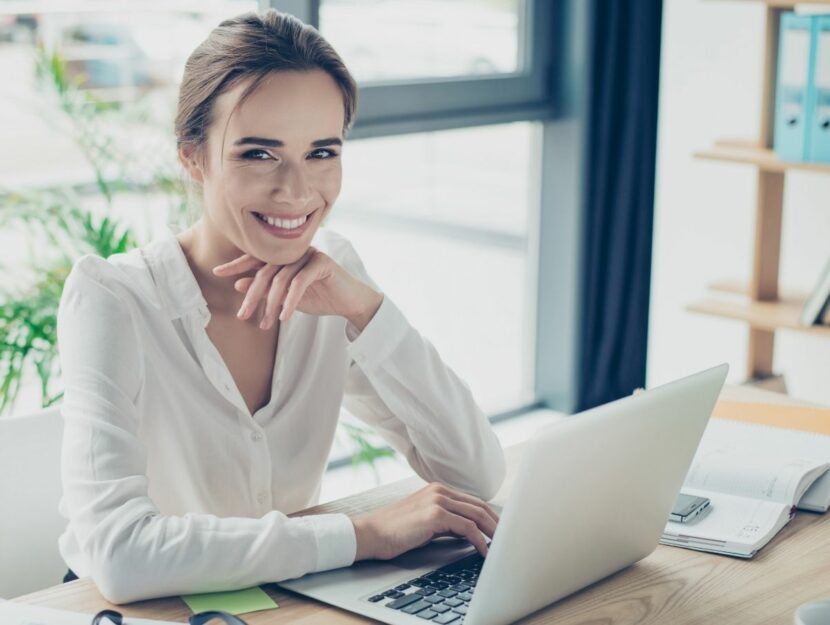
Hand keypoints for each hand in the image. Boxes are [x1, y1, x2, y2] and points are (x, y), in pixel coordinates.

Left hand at [212, 247, 382, 330]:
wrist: (349, 300)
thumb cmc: (319, 296)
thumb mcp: (287, 296)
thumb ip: (266, 289)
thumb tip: (239, 284)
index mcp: (285, 255)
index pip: (256, 258)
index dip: (237, 265)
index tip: (217, 272)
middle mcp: (295, 251)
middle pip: (265, 271)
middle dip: (252, 296)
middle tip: (242, 316)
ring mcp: (309, 254)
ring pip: (281, 279)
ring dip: (271, 305)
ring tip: (266, 324)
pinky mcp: (322, 263)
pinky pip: (300, 282)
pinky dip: (290, 301)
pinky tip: (285, 316)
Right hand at [350, 482, 499, 560]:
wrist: (372, 532)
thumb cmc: (395, 530)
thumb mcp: (425, 519)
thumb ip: (446, 520)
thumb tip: (469, 533)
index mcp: (438, 489)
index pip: (474, 501)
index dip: (491, 516)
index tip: (501, 530)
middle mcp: (440, 490)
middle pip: (480, 506)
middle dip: (497, 524)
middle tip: (508, 540)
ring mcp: (438, 500)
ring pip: (477, 515)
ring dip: (492, 532)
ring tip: (501, 547)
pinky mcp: (435, 514)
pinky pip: (467, 527)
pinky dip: (479, 540)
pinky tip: (483, 551)